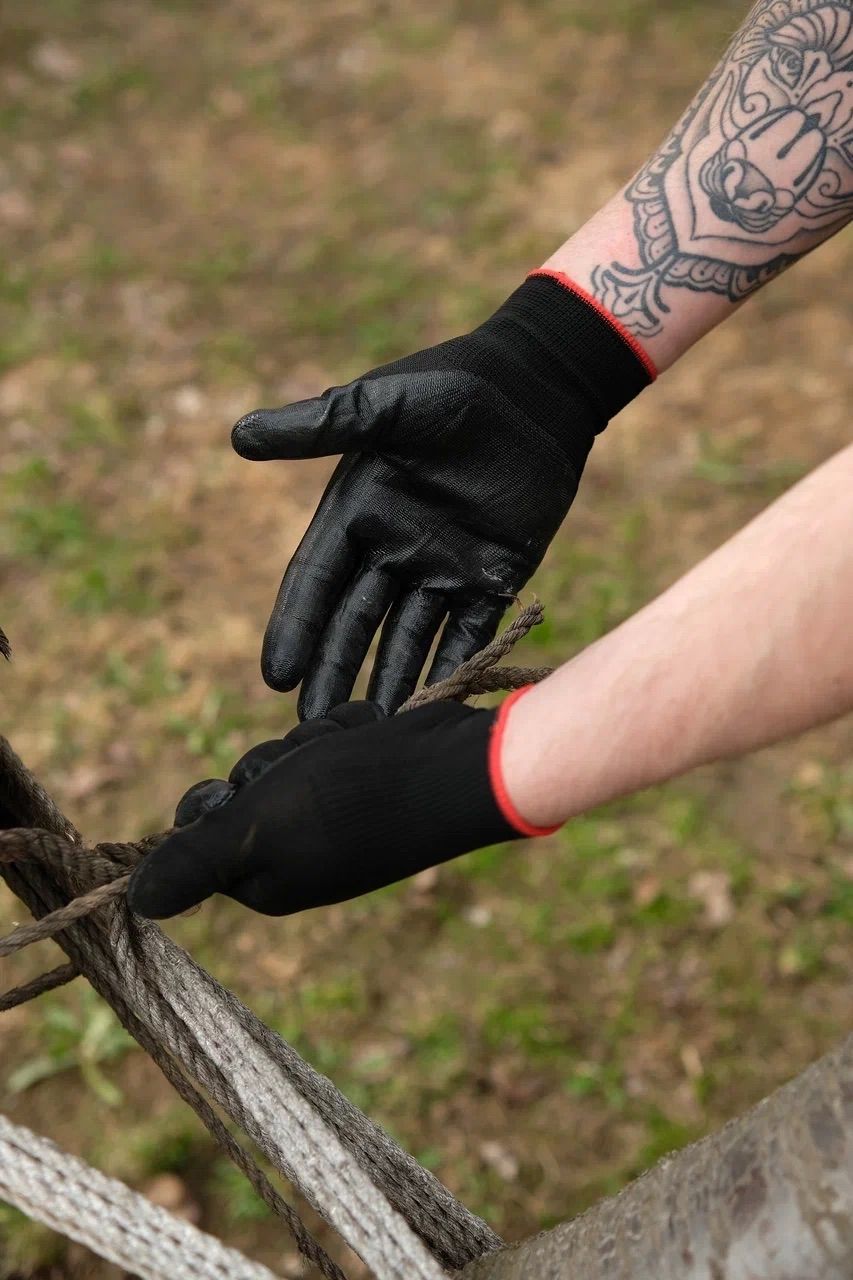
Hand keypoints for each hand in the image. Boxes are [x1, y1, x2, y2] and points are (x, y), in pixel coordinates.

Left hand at [126, 694, 556, 919]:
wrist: (461, 768)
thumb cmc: (354, 799)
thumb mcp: (257, 828)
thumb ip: (195, 862)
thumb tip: (133, 904)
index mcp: (268, 880)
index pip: (204, 832)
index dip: (218, 800)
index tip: (246, 789)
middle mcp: (300, 854)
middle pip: (245, 788)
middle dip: (271, 761)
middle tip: (306, 765)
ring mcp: (339, 820)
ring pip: (287, 756)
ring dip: (311, 740)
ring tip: (350, 747)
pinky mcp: (371, 785)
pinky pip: (332, 740)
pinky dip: (349, 730)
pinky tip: (374, 736)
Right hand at [232, 271, 651, 717]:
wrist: (539, 387)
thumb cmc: (456, 386)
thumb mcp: (385, 405)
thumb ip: (321, 426)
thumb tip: (239, 436)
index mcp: (357, 512)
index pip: (316, 582)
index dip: (296, 628)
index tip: (276, 676)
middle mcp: (393, 549)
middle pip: (355, 625)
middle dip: (334, 675)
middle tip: (314, 729)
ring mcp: (444, 568)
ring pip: (407, 641)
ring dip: (389, 685)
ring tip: (369, 735)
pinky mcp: (493, 578)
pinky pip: (469, 635)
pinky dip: (454, 670)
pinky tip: (436, 711)